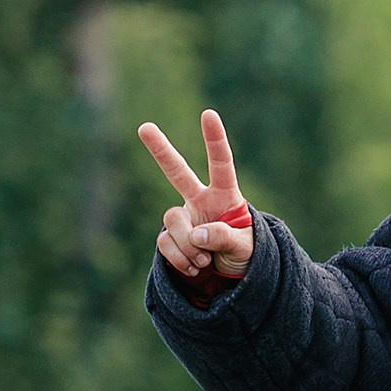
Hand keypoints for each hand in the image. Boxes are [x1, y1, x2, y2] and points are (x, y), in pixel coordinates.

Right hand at [138, 109, 254, 279]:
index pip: (221, 163)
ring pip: (173, 221)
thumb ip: (224, 237)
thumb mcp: (246, 247)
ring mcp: (183, 218)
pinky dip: (179, 260)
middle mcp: (200, 200)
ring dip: (187, 246)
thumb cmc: (245, 253)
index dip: (214, 140)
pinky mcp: (169, 237)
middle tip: (144, 127)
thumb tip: (197, 235)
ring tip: (204, 262)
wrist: (229, 275)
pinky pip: (165, 243)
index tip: (208, 115)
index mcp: (225, 195)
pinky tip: (194, 269)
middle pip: (177, 172)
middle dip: (160, 150)